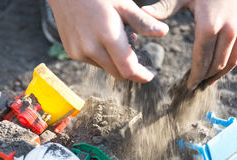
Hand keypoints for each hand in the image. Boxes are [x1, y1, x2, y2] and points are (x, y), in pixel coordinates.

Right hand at [47, 0, 168, 82]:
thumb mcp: (123, 3)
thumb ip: (143, 22)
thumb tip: (164, 32)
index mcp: (107, 35)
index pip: (128, 69)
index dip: (141, 76)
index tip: (150, 75)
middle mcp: (91, 48)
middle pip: (118, 73)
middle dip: (131, 69)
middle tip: (138, 52)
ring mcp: (79, 52)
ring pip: (106, 68)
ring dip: (116, 62)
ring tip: (118, 37)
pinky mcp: (72, 53)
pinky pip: (94, 62)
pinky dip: (103, 56)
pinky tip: (103, 38)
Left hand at [142, 0, 236, 88]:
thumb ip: (164, 7)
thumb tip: (143, 14)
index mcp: (209, 26)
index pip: (201, 60)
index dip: (195, 76)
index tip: (189, 86)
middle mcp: (229, 30)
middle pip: (217, 63)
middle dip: (206, 77)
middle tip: (197, 86)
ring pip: (233, 60)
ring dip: (221, 74)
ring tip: (209, 81)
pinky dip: (231, 61)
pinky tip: (222, 65)